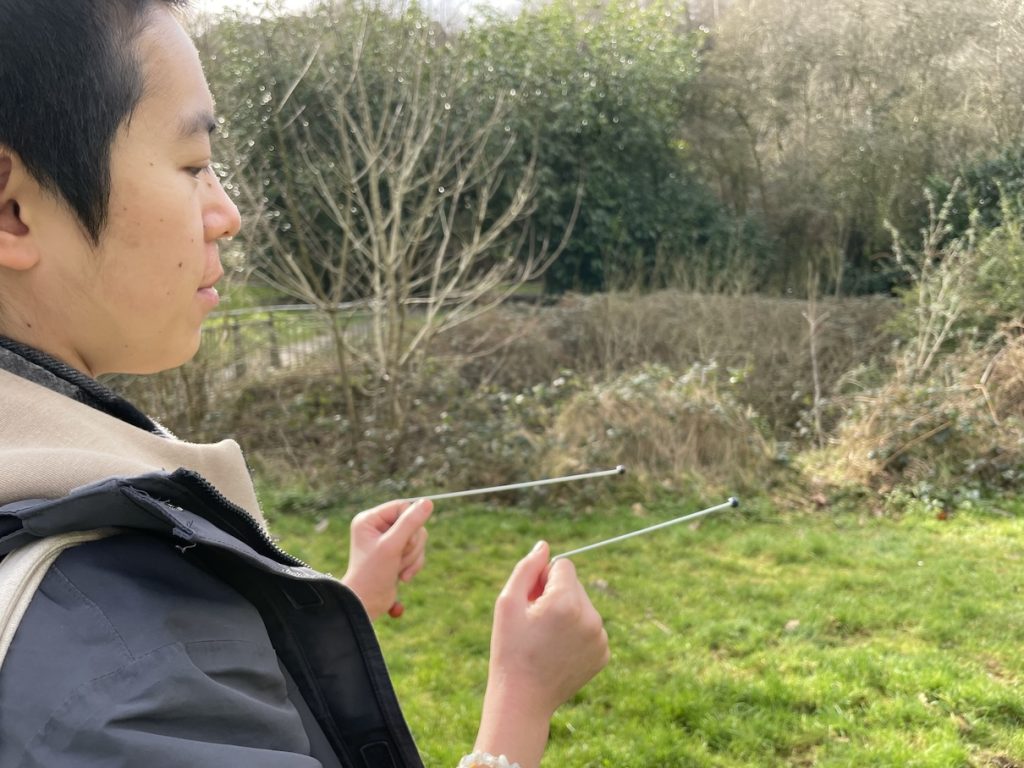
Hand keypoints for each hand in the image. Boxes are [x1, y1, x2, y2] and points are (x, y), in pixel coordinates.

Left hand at [341, 498, 431, 620]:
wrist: (366, 604)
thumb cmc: (372, 574)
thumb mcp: (392, 546)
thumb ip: (410, 523)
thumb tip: (428, 502)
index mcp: (370, 520)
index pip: (402, 506)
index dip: (410, 522)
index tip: (404, 541)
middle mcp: (378, 528)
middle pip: (413, 523)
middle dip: (411, 545)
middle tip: (398, 558)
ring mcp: (388, 542)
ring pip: (417, 538)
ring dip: (413, 557)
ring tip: (399, 570)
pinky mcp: (396, 554)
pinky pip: (417, 551)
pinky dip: (414, 564)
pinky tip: (402, 577)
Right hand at [473, 541, 609, 767]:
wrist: (523, 699)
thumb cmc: (510, 648)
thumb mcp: (507, 603)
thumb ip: (527, 568)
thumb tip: (544, 546)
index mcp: (566, 602)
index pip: (564, 565)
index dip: (543, 580)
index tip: (531, 602)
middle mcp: (590, 617)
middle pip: (575, 584)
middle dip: (556, 595)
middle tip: (536, 623)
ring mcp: (600, 638)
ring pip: (584, 606)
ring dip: (567, 613)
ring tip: (546, 639)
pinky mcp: (603, 654)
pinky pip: (591, 627)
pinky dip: (577, 633)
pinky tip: (559, 651)